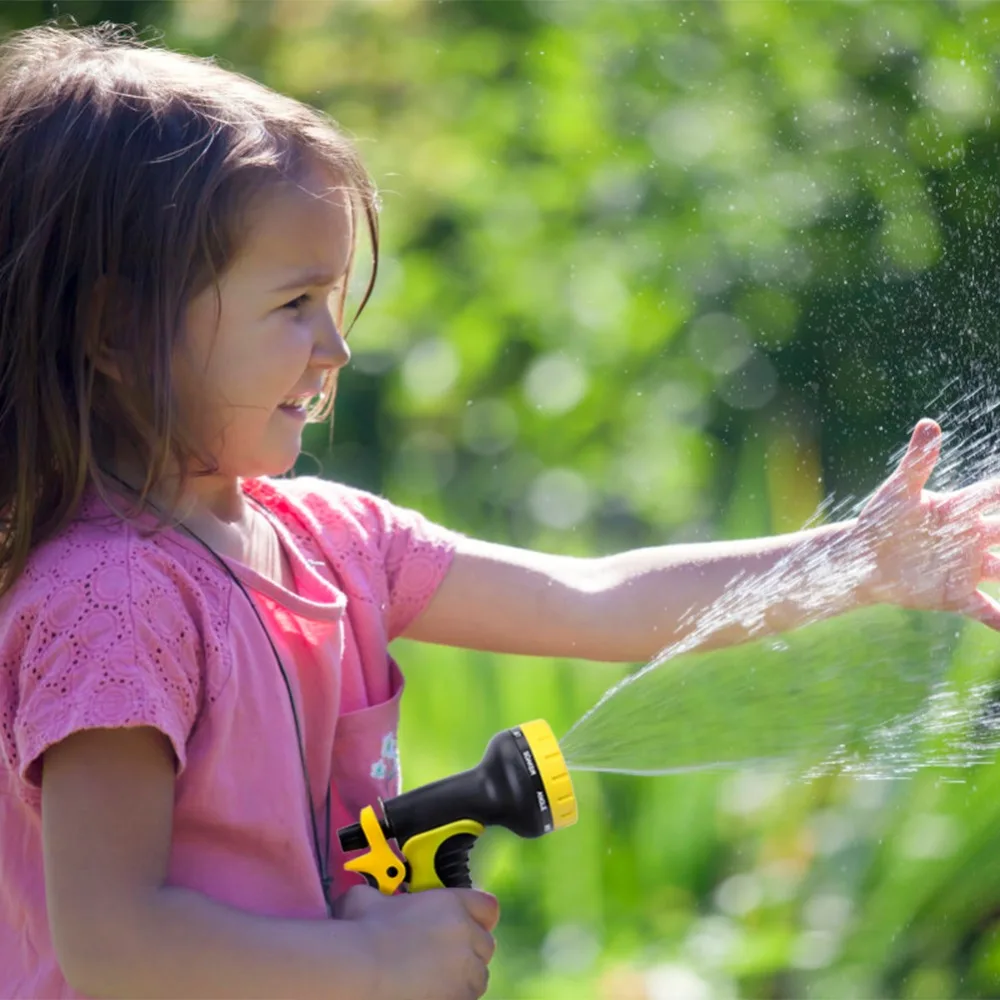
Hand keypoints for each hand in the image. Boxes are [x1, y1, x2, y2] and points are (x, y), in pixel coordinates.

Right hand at [333, 884, 498, 999]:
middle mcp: (466, 935)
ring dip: (462, 976)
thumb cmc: (362, 931)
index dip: (476, 916)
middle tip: (440, 956)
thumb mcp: (369, 898)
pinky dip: (454, 995)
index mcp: (451, 904)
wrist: (361, 970)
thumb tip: (373, 898)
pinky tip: (430, 993)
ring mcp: (466, 971)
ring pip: (478, 976)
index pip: (487, 907)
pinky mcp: (461, 998)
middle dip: (468, 949)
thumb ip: (384, 895)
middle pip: (485, 944)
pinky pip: (467, 997)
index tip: (462, 924)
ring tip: (435, 980)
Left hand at [854, 418, 999, 627]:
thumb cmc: (880, 520)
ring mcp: (968, 567)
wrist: (862, 559)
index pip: (994, 495)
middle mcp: (971, 538)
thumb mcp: (898, 491)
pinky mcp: (957, 595)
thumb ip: (917, 460)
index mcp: (960, 510)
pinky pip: (987, 609)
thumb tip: (929, 423)